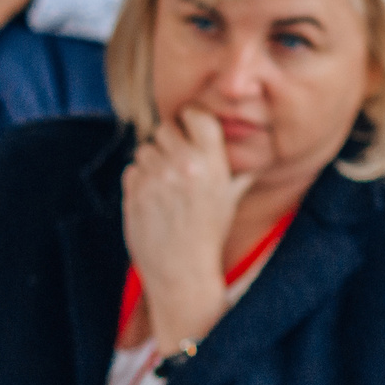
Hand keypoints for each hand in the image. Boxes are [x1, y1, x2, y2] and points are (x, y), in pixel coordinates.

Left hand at [121, 110, 243, 350]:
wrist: (181, 270)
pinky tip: (152, 199)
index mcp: (212, 162)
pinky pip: (131, 169)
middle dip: (168, 142)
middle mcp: (184, 165)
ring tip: (164, 185)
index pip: (196, 114)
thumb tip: (253, 152)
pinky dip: (138, 180)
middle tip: (174, 162)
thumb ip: (236, 171)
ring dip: (151, 162)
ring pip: (145, 148)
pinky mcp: (134, 192)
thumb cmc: (208, 232)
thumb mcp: (229, 198)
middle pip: (165, 128)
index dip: (189, 119)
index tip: (188, 128)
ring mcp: (156, 178)